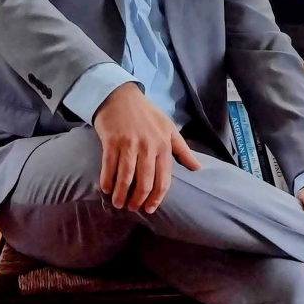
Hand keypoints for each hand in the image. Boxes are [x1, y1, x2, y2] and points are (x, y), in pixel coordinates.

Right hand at [93, 83, 200, 213]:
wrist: (121, 95)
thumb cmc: (147, 114)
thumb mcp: (169, 128)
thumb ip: (183, 150)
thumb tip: (198, 168)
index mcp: (164, 145)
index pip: (163, 179)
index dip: (156, 198)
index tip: (150, 208)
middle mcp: (148, 146)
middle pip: (145, 182)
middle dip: (138, 200)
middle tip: (132, 208)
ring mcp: (129, 144)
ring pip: (126, 177)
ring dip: (121, 194)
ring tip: (118, 204)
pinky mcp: (112, 141)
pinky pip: (109, 167)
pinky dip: (107, 181)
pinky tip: (106, 189)